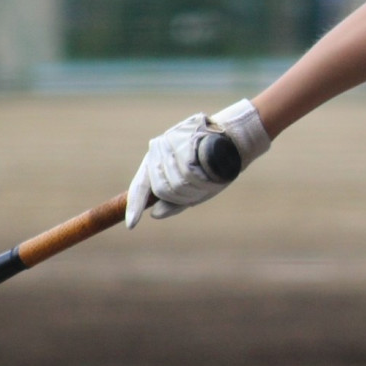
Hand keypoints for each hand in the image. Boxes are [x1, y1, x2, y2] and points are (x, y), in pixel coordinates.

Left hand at [125, 99, 270, 227]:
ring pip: (175, 184)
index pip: (140, 186)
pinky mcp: (182, 141)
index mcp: (154, 162)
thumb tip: (155, 214)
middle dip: (182, 197)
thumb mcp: (193, 190)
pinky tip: (210, 169)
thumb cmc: (212, 168)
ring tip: (209, 173)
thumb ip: (174, 202)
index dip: (135, 206)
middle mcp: (156, 150)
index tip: (131, 224)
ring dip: (195, 187)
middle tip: (202, 187)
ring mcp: (168, 144)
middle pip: (160, 189)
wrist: (234, 141)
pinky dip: (202, 178)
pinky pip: (188, 173)